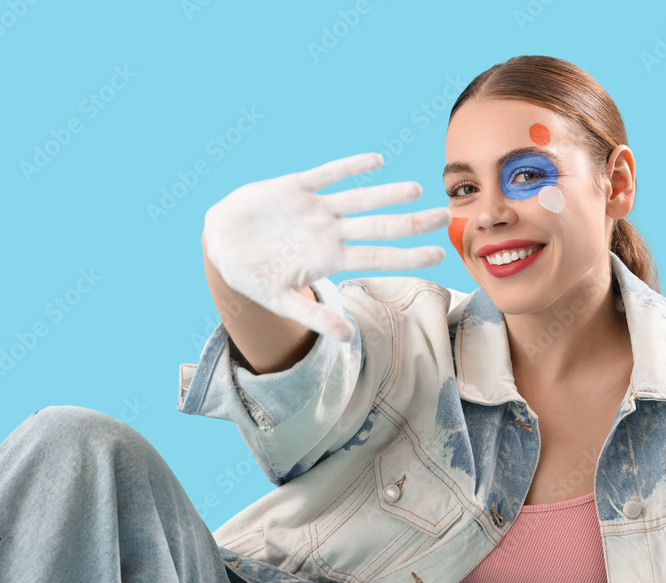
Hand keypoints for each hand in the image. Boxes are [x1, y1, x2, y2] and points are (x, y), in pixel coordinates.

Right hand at [202, 152, 449, 341]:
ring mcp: (315, 209)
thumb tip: (348, 338)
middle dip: (411, 222)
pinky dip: (350, 167)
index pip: (378, 258)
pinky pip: (326, 174)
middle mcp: (330, 232)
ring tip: (416, 189)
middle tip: (445, 215)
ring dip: (387, 194)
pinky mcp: (294, 187)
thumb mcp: (281, 301)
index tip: (440, 255)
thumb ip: (313, 316)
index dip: (409, 256)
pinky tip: (376, 160)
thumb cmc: (254, 274)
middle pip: (379, 226)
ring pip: (359, 199)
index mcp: (330, 259)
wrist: (220, 244)